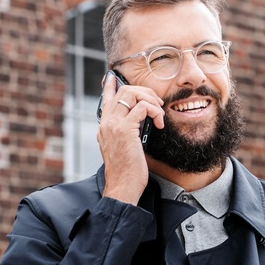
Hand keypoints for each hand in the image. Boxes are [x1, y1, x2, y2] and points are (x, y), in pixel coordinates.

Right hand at [97, 72, 164, 203]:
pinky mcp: (125, 130)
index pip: (105, 99)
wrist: (121, 187)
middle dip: (143, 92)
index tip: (112, 77)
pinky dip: (155, 111)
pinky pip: (142, 108)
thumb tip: (138, 124)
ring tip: (159, 112)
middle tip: (156, 103)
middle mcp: (106, 123)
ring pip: (131, 94)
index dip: (110, 86)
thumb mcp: (122, 149)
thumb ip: (125, 134)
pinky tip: (159, 123)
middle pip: (122, 91)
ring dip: (150, 99)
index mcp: (104, 127)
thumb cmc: (126, 173)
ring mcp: (114, 125)